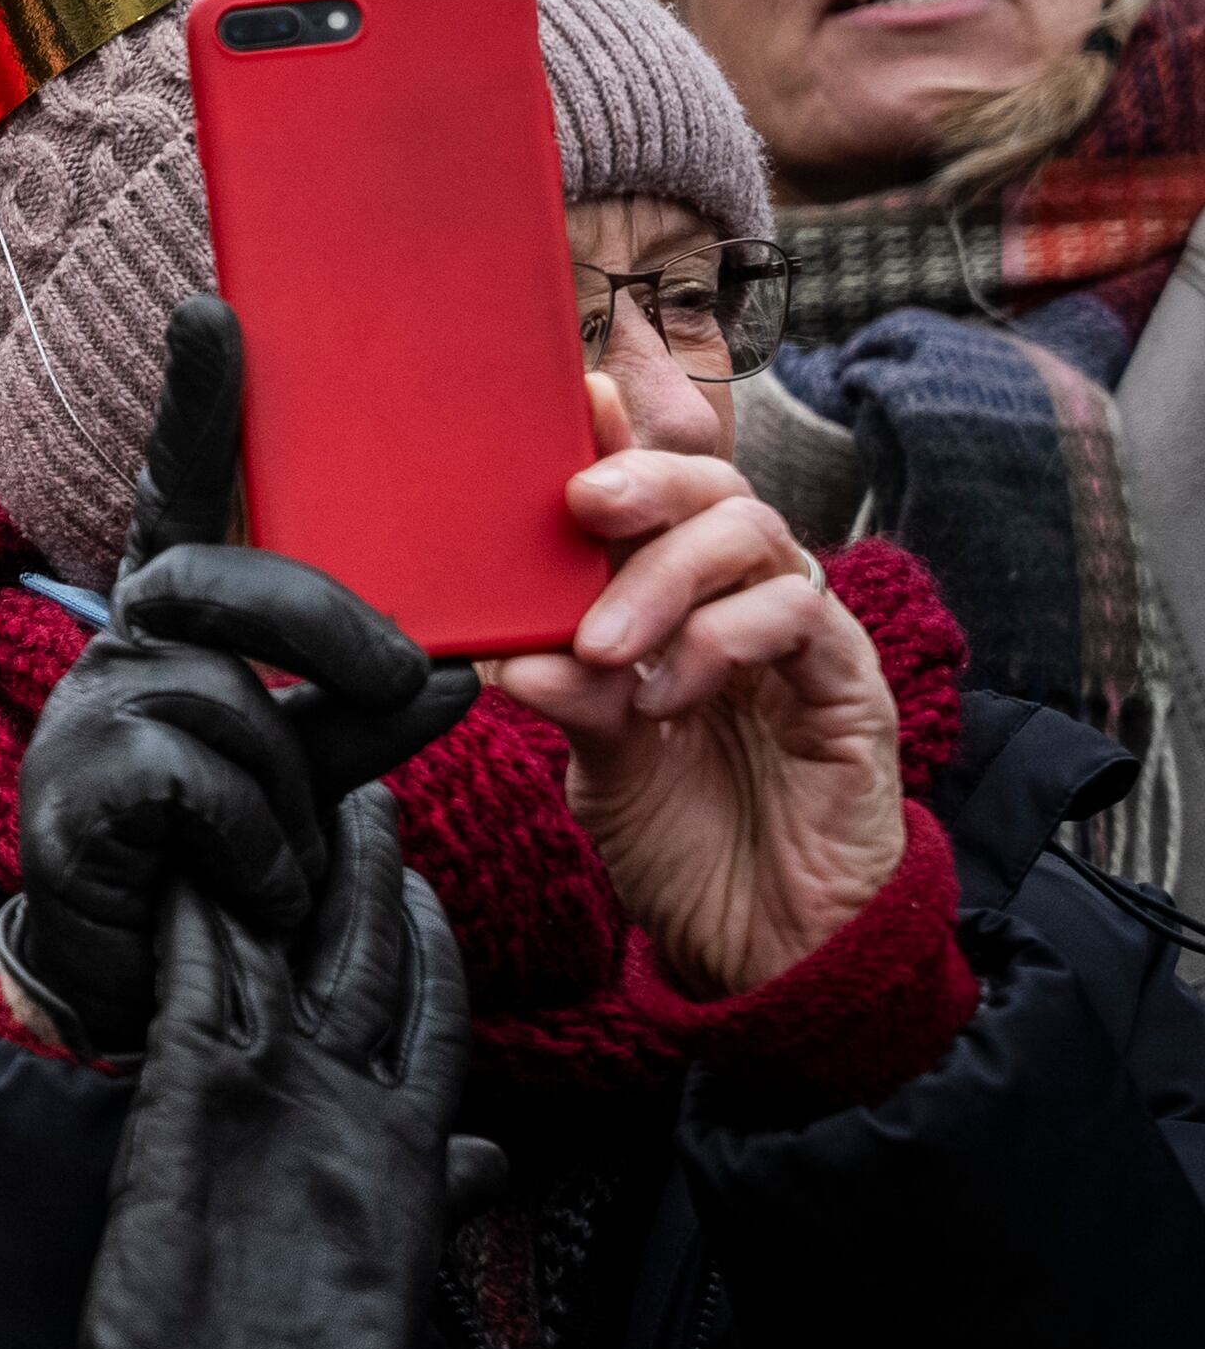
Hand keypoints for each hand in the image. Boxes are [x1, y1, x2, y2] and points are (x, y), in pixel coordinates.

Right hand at [7, 300, 475, 1055]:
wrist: (140, 981)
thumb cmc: (225, 855)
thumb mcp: (313, 768)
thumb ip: (370, 711)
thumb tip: (451, 665)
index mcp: (178, 617)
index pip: (185, 492)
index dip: (197, 404)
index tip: (214, 307)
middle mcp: (122, 642)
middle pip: (221, 580)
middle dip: (330, 627)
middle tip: (421, 676)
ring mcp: (87, 712)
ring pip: (233, 709)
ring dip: (290, 803)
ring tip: (270, 863)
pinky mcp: (76, 792)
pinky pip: (213, 793)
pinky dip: (258, 854)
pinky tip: (228, 886)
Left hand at [12, 799, 468, 1348]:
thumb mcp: (398, 1281)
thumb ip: (441, 1197)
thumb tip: (490, 1155)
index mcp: (417, 1158)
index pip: (435, 1012)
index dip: (425, 936)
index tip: (413, 871)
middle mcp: (361, 1110)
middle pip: (373, 956)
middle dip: (365, 872)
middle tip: (358, 788)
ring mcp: (283, 1096)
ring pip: (296, 946)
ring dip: (286, 866)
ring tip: (280, 786)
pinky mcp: (196, 1099)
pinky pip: (197, 978)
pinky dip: (189, 912)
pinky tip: (177, 854)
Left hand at [491, 380, 900, 997]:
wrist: (766, 949)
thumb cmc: (683, 840)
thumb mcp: (600, 762)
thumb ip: (566, 696)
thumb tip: (500, 653)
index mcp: (675, 603)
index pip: (658, 495)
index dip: (622, 436)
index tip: (570, 400)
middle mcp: (740, 603)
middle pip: (714, 486)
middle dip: (644, 478)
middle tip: (579, 506)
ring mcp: (801, 638)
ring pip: (755, 535)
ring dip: (665, 578)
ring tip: (605, 649)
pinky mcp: (849, 685)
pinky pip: (799, 615)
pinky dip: (722, 638)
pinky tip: (669, 694)